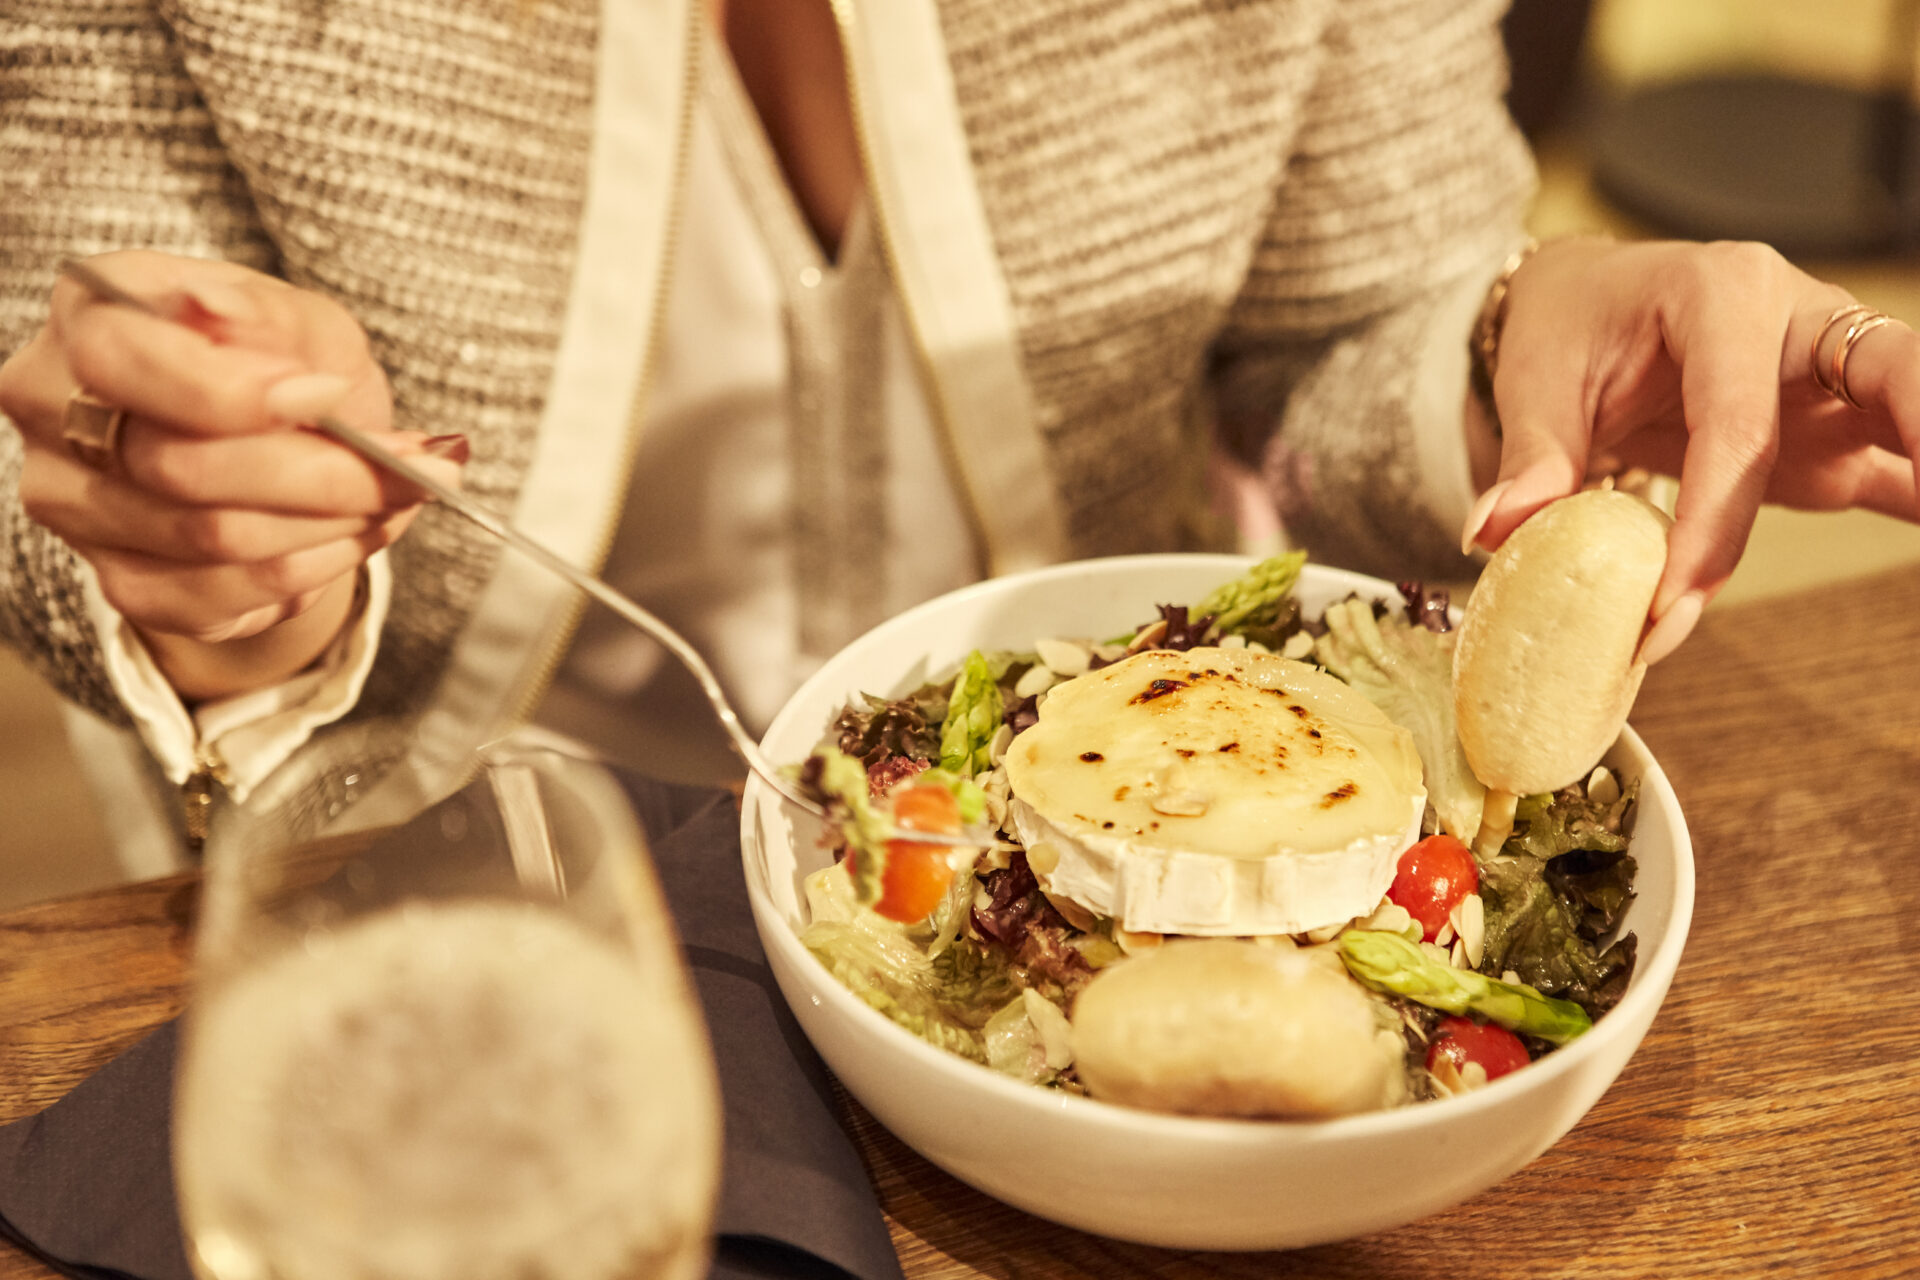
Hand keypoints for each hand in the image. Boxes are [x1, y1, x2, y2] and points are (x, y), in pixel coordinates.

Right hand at [0, 251, 464, 699]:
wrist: (277, 440)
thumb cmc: (282, 361)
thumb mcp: (300, 321)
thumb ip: (270, 322)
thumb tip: (222, 314)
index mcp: (89, 315)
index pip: (126, 362)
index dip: (233, 391)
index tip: (330, 395)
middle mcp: (52, 408)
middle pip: (179, 467)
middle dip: (321, 473)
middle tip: (417, 467)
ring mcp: (74, 502)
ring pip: (212, 539)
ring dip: (332, 524)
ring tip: (401, 496)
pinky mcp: (119, 578)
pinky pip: (222, 597)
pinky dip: (313, 569)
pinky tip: (360, 534)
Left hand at [1462, 236, 1919, 663]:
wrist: (1589, 302)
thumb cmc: (1569, 327)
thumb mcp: (1536, 378)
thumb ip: (1532, 456)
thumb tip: (1496, 530)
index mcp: (1720, 293)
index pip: (1735, 423)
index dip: (1710, 524)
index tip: (1671, 607)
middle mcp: (1797, 320)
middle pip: (1886, 371)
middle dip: (1919, 426)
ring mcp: (1828, 373)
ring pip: (1904, 409)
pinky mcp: (1838, 425)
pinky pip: (1895, 463)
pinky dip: (1918, 493)